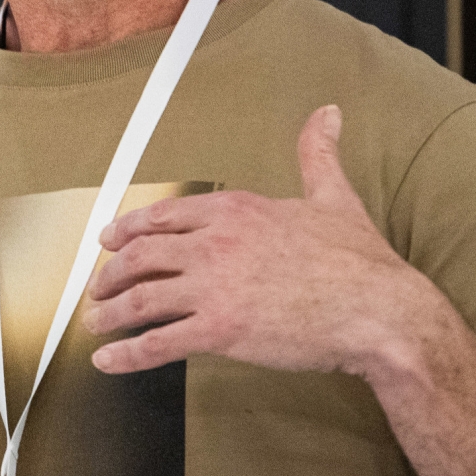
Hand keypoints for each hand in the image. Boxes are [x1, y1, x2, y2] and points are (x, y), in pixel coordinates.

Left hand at [82, 105, 440, 376]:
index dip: (127, 230)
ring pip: (140, 299)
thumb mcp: (333, 196)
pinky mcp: (220, 331)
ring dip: (109, 312)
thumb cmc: (359, 262)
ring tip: (95, 322)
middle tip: (96, 287)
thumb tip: (327, 114)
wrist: (381, 312)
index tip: (108, 241)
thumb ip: (317, 154)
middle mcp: (215, 244)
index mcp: (234, 210)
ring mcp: (214, 288)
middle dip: (110, 273)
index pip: (162, 216)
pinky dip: (125, 354)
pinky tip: (108, 361)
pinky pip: (157, 343)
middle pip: (140, 255)